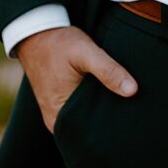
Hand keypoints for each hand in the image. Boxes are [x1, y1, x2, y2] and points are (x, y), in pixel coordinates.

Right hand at [16, 25, 137, 134]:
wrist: (34, 33)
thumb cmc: (58, 43)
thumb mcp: (86, 53)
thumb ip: (109, 71)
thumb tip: (133, 91)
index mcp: (60, 116)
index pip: (92, 135)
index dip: (112, 129)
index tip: (131, 124)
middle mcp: (56, 120)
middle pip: (88, 130)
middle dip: (107, 123)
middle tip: (132, 116)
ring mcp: (55, 112)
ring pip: (83, 120)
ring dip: (99, 113)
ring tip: (121, 106)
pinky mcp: (57, 103)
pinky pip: (77, 111)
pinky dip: (90, 106)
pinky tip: (105, 98)